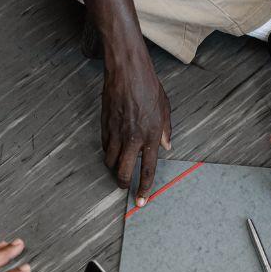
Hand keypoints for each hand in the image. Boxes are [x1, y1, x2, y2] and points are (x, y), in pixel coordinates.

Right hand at [102, 49, 170, 204]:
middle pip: (123, 172)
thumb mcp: (165, 108)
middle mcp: (133, 138)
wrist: (127, 70)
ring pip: (110, 161)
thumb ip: (166, 131)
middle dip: (122, 183)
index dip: (144, 189)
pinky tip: (113, 148)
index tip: (141, 201)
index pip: (147, 170)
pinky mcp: (105, 125)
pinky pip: (104, 146)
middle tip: (124, 186)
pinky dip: (108, 151)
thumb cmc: (148, 86)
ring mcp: (117, 132)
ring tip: (118, 166)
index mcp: (151, 135)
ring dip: (113, 168)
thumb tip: (166, 147)